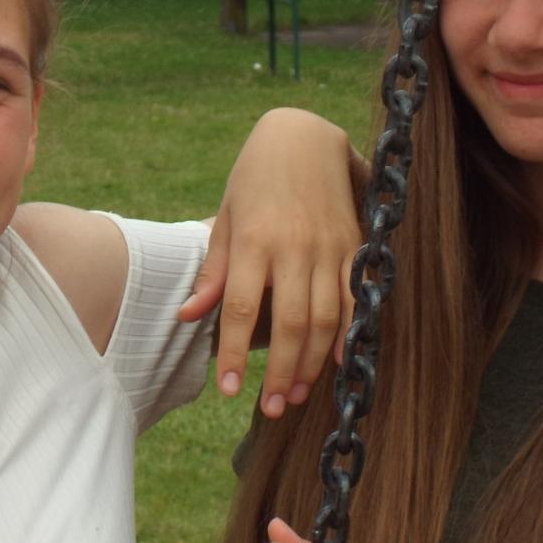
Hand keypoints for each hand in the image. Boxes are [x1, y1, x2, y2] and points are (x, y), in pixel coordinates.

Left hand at [179, 109, 361, 418]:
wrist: (304, 134)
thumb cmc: (254, 176)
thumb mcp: (226, 215)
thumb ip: (213, 269)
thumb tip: (188, 315)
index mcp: (253, 239)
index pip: (240, 308)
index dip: (233, 353)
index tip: (228, 390)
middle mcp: (293, 247)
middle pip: (288, 323)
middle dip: (280, 371)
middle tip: (272, 408)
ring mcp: (328, 247)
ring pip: (325, 317)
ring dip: (312, 362)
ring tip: (298, 395)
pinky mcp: (353, 246)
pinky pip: (354, 298)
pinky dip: (349, 334)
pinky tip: (340, 364)